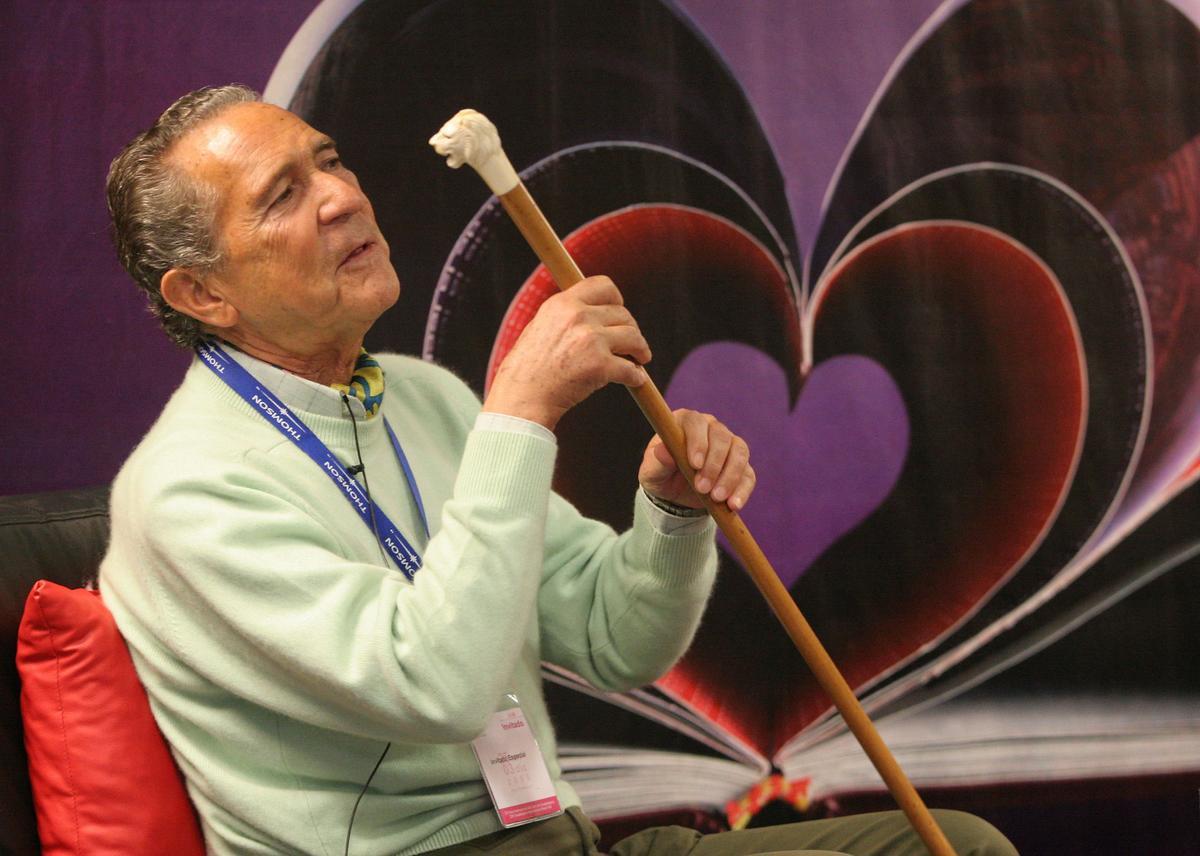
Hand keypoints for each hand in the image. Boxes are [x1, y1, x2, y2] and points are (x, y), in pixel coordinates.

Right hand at [482, 276, 650, 429]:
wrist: (522, 397)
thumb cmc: (529, 369)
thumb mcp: (540, 327)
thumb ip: (565, 316)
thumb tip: (594, 313)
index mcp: (562, 304)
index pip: (603, 285)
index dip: (616, 299)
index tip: (620, 312)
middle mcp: (578, 316)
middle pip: (623, 314)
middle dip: (630, 330)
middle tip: (631, 345)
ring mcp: (591, 339)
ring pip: (634, 337)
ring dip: (640, 350)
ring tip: (639, 360)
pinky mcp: (600, 365)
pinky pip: (630, 369)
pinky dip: (636, 376)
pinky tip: (635, 380)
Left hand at [639, 409, 754, 510]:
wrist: (675, 493)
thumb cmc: (661, 474)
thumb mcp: (652, 471)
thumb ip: (657, 460)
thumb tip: (663, 452)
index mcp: (686, 422)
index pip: (696, 423)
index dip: (698, 442)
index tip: (694, 465)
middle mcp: (711, 428)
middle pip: (721, 438)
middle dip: (713, 465)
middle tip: (703, 488)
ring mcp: (729, 445)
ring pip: (739, 453)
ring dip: (730, 477)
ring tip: (717, 498)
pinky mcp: (742, 466)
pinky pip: (748, 474)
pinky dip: (742, 490)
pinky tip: (733, 505)